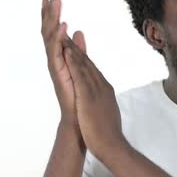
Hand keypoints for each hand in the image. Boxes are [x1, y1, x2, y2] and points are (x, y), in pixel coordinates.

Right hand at [40, 0, 86, 134]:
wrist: (78, 117)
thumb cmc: (78, 95)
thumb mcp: (80, 65)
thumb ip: (78, 49)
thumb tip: (79, 32)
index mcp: (61, 55)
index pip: (54, 29)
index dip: (52, 13)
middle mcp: (55, 58)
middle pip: (50, 30)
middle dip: (50, 11)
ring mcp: (55, 65)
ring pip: (50, 37)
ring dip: (53, 19)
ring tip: (53, 2)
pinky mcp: (58, 73)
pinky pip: (57, 52)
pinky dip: (59, 38)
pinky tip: (63, 25)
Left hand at [62, 36, 126, 160]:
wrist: (113, 146)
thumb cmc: (108, 134)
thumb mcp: (104, 114)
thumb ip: (102, 105)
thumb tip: (100, 103)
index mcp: (104, 90)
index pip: (91, 69)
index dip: (81, 55)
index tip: (73, 43)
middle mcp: (102, 86)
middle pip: (87, 62)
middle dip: (76, 46)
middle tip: (66, 30)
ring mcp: (96, 90)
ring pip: (84, 64)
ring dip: (73, 48)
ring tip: (64, 33)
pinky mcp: (89, 96)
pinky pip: (81, 75)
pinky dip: (74, 61)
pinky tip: (67, 51)